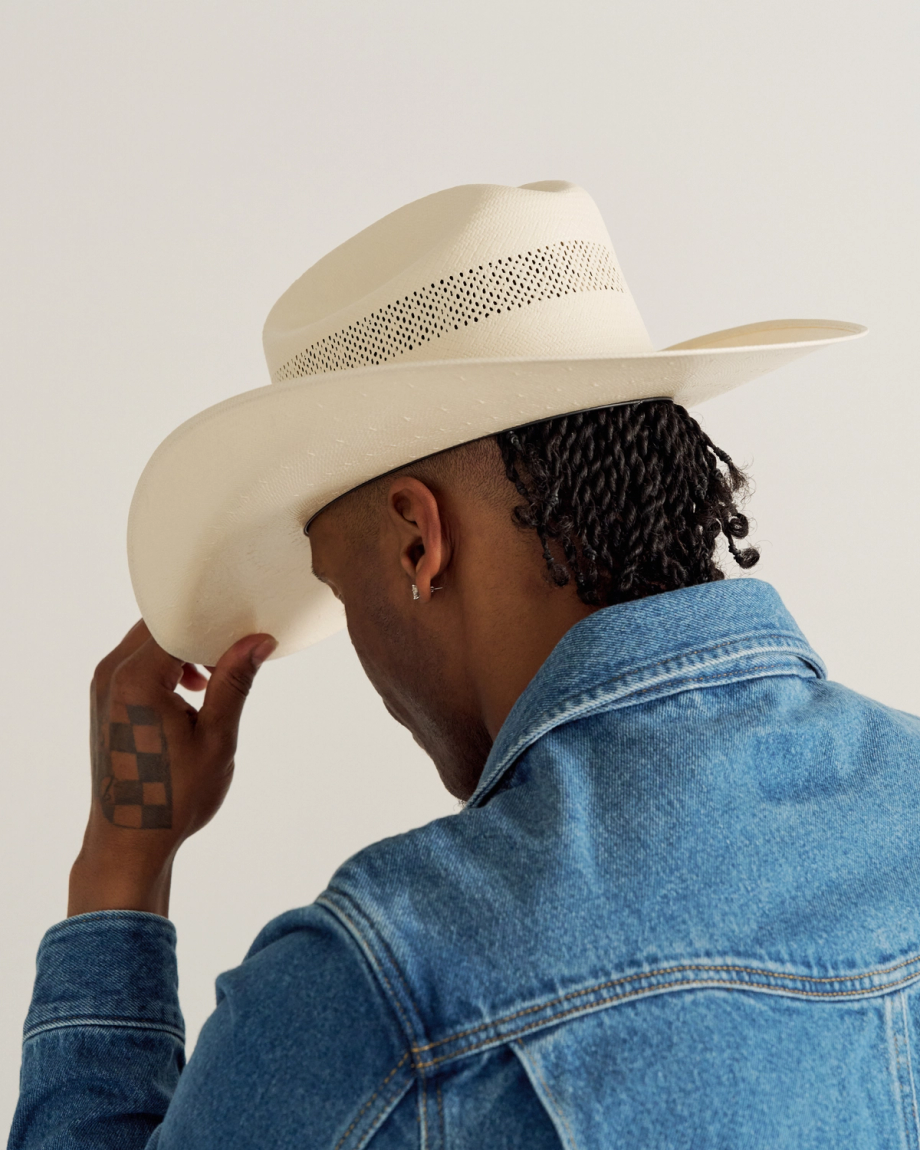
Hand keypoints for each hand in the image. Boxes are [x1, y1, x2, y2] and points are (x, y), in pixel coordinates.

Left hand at [68, 619, 276, 918]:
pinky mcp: (106, 702)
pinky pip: (139, 665)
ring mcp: (103, 688)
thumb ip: (234, 681)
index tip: (246, 633)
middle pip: (161, 627)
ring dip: (185, 652)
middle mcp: (111, 675)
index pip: (178, 623)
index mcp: (136, 679)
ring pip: (150, 644)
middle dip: (201, 634)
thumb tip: (259, 641)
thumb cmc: (172, 797)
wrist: (129, 841)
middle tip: (237, 653)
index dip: (215, 623)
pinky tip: (193, 694)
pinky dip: (168, 668)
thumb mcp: (216, 737)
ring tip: (216, 679)